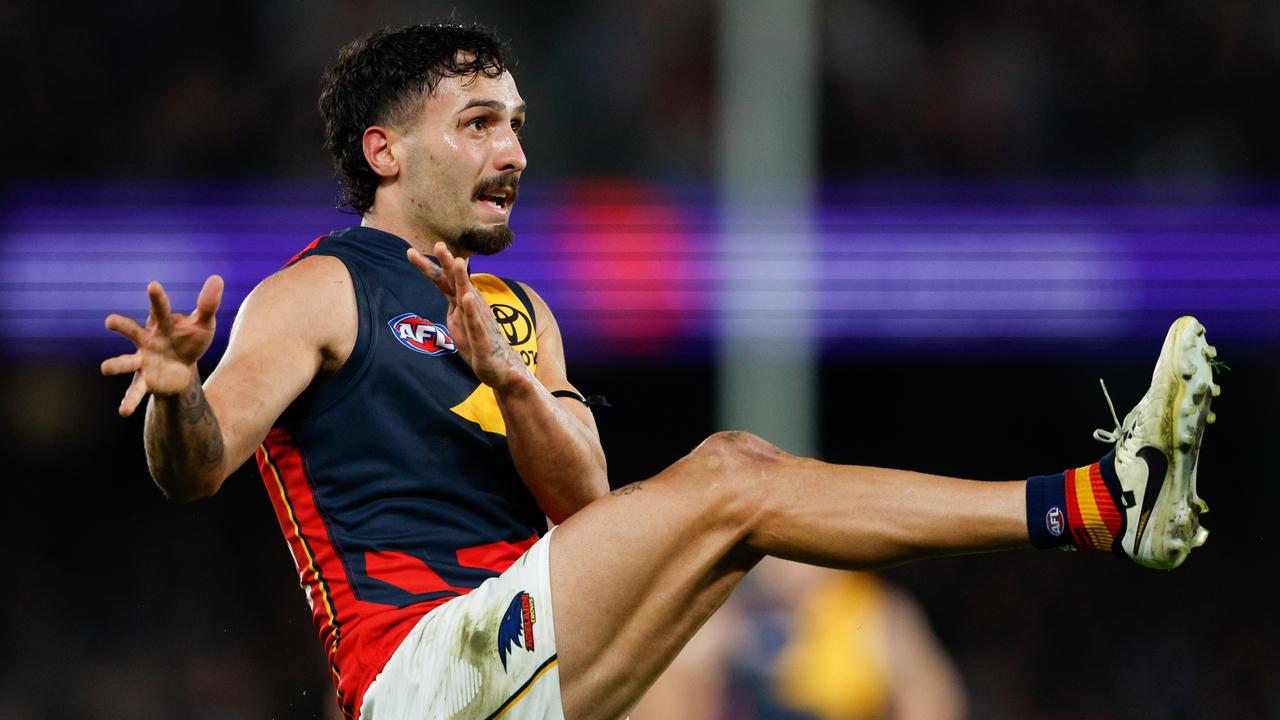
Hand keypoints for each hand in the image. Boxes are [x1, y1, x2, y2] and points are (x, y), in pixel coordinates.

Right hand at [101, 276, 223, 415]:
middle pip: (132, 331)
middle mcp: (147, 340)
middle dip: (121, 326)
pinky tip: (123, 412)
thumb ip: (207, 304)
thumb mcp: (203, 324)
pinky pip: (135, 391)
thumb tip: (217, 277)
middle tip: (109, 321)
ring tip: (104, 368)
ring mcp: (142, 360)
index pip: (160, 308)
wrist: (183, 366)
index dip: (157, 298)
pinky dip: (129, 401)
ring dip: (116, 364)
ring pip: (126, 361)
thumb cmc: (189, 339)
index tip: (153, 285)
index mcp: (161, 324)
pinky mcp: (144, 380)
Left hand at [407, 243, 527, 389]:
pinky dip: (471, 310)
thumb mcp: (458, 322)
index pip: (442, 281)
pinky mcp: (483, 339)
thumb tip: (446, 290)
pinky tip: (468, 297)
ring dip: (463, 279)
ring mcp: (478, 321)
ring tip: (458, 261)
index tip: (409, 252)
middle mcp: (471, 306)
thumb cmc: (478, 343)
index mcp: (461, 302)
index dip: (427, 267)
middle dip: (447, 263)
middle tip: (438, 245)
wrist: (501, 366)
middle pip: (455, 282)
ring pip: (468, 297)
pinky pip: (476, 323)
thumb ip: (452, 305)